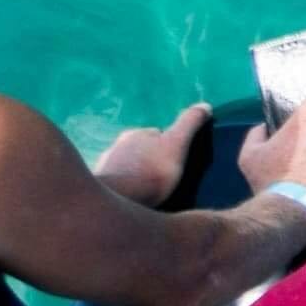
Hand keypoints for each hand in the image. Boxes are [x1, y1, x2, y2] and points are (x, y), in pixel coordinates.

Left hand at [93, 105, 211, 207]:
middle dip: (151, 159)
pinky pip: (119, 183)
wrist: (119, 200)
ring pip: (128, 166)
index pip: (156, 134)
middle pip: (141, 149)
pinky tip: (135, 198)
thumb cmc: (151, 171)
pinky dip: (127, 187)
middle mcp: (117, 145)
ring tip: (151, 190)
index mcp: (136, 134)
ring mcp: (106, 166)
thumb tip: (204, 105)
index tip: (178, 160)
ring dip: (138, 174)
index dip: (170, 145)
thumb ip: (189, 123)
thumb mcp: (177, 143)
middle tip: (166, 176)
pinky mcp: (102, 186)